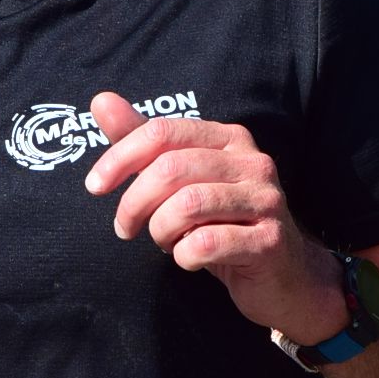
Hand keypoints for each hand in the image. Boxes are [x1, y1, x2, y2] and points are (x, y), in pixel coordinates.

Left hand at [81, 92, 349, 343]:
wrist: (283, 276)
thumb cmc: (225, 224)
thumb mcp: (183, 182)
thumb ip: (144, 143)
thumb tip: (100, 100)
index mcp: (230, 139)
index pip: (163, 132)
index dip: (119, 158)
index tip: (95, 187)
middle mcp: (253, 162)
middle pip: (171, 168)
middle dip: (134, 202)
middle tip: (125, 228)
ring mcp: (266, 200)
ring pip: (187, 206)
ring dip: (160, 230)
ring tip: (164, 242)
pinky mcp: (270, 241)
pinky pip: (206, 244)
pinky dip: (183, 256)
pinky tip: (188, 258)